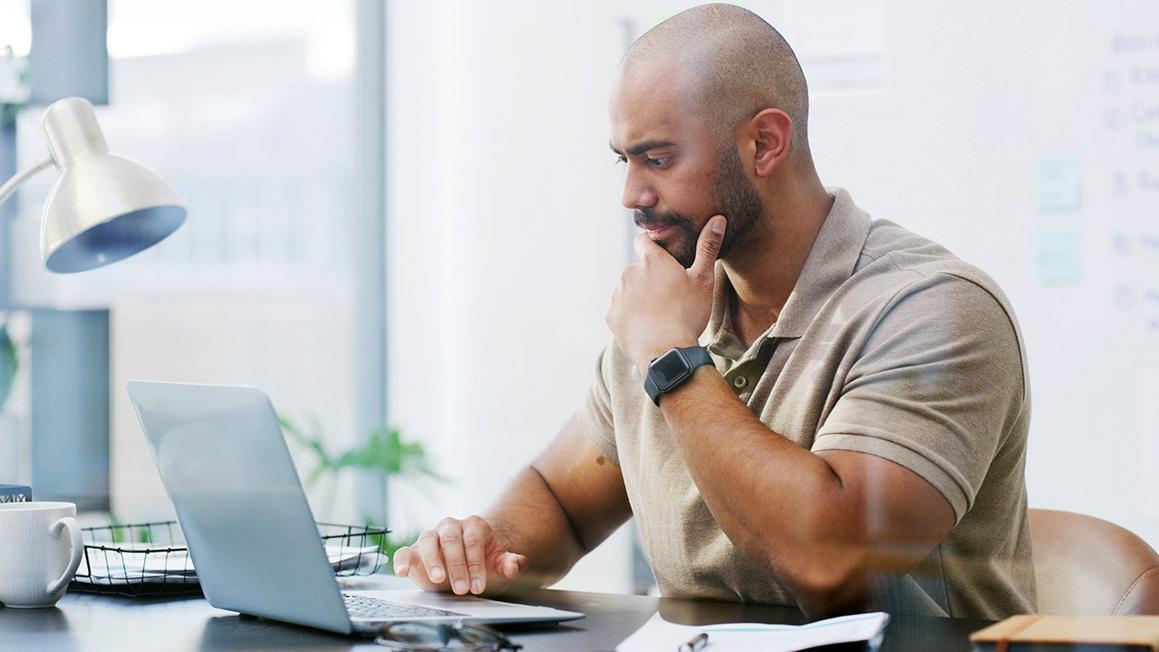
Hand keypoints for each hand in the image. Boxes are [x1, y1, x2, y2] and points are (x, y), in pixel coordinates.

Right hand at [393, 516, 526, 595]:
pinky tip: (402, 572)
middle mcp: (451, 527)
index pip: (473, 541)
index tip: (478, 585)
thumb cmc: (485, 564)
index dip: (476, 564)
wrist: (469, 567)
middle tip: (461, 589)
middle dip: (457, 565)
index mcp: (474, 526)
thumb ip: (511, 564)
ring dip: (432, 560)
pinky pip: (404, 551)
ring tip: (437, 579)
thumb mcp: (500, 566)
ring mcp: (432, 537)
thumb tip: (514, 564)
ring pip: (428, 540)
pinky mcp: (414, 551)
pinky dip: (401, 560)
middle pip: (451, 540)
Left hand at [605, 215, 725, 370]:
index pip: (643, 240)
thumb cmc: (688, 313)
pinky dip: (630, 316)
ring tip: (658, 314)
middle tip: (667, 296)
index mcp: (651, 260)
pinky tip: (646, 326)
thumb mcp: (703, 280)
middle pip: (637, 269)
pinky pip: (620, 310)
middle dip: (648, 278)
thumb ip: (708, 247)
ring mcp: (618, 294)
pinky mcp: (611, 315)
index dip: (652, 246)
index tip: (662, 258)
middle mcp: (629, 272)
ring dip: (639, 297)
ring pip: (628, 290)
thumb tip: (718, 218)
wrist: (667, 351)